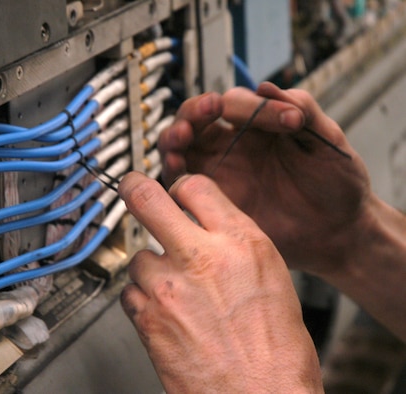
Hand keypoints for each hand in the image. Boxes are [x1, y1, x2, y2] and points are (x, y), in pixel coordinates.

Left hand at [119, 172, 322, 392]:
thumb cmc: (276, 345)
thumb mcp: (270, 272)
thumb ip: (233, 239)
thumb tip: (207, 222)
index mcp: (240, 241)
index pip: (195, 186)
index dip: (181, 186)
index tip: (175, 192)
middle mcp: (201, 257)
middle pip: (147, 198)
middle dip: (136, 187)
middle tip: (132, 186)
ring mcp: (169, 287)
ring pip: (138, 255)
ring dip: (151, 266)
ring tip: (172, 287)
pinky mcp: (148, 318)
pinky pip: (131, 292)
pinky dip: (143, 297)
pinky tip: (165, 310)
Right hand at [159, 82, 370, 273]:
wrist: (337, 228)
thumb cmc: (336, 182)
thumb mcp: (327, 139)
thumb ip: (302, 108)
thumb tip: (265, 87)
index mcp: (258, 125)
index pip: (235, 102)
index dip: (254, 106)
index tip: (289, 120)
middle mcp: (234, 145)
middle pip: (195, 119)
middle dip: (194, 111)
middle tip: (209, 109)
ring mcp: (222, 172)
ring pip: (181, 147)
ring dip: (174, 137)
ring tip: (182, 135)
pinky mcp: (214, 200)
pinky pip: (183, 183)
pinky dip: (173, 172)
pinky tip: (177, 166)